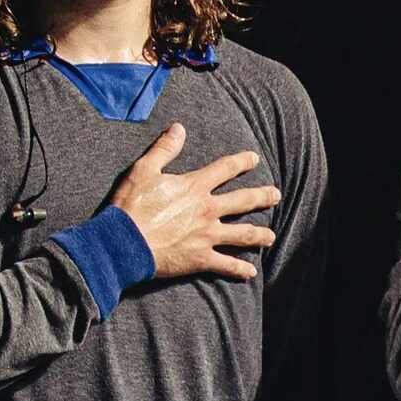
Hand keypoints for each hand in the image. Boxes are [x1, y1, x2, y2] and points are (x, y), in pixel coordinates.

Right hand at [112, 121, 279, 281]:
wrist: (124, 242)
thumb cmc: (131, 206)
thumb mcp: (143, 170)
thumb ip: (164, 149)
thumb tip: (179, 129)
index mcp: (195, 187)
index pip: (225, 169)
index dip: (241, 162)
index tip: (254, 159)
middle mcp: (207, 210)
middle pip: (243, 201)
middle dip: (261, 197)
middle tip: (276, 196)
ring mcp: (206, 236)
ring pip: (242, 234)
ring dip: (259, 235)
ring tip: (271, 237)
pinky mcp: (200, 259)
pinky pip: (226, 264)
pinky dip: (240, 269)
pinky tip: (251, 272)